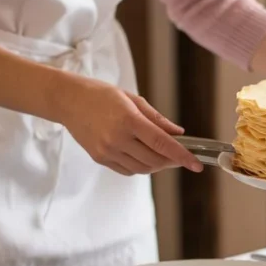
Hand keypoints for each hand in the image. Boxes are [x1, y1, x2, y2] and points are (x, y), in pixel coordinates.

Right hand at [56, 77, 202, 175]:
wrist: (68, 101)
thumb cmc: (102, 95)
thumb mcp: (133, 100)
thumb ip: (157, 119)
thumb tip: (179, 133)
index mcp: (129, 120)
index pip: (162, 143)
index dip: (182, 156)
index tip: (197, 164)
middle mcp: (117, 138)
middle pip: (154, 160)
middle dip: (172, 161)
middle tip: (181, 156)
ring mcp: (107, 151)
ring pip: (142, 168)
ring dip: (158, 165)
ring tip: (164, 155)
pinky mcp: (100, 158)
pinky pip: (128, 170)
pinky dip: (141, 167)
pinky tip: (144, 156)